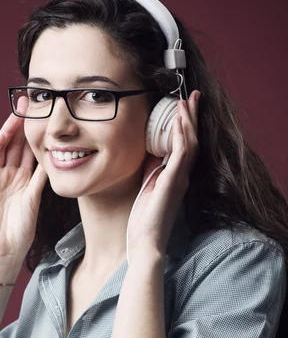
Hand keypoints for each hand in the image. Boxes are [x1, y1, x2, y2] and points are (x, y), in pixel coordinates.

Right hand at [0, 96, 47, 259]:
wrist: (6, 249)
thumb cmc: (22, 228)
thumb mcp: (36, 198)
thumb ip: (41, 178)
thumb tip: (54, 157)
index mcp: (21, 177)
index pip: (26, 149)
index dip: (31, 132)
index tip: (40, 115)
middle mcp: (7, 174)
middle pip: (12, 144)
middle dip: (18, 124)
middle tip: (26, 104)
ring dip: (5, 132)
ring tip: (15, 116)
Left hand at [127, 90, 199, 261]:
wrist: (146, 241)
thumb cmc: (145, 219)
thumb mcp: (147, 187)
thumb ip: (151, 169)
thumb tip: (149, 151)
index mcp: (175, 176)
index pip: (184, 144)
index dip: (186, 124)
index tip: (184, 106)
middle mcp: (181, 175)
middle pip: (191, 139)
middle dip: (191, 116)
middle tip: (192, 96)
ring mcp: (179, 178)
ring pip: (189, 143)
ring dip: (187, 121)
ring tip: (184, 102)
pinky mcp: (173, 182)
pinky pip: (180, 154)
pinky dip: (180, 136)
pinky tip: (178, 122)